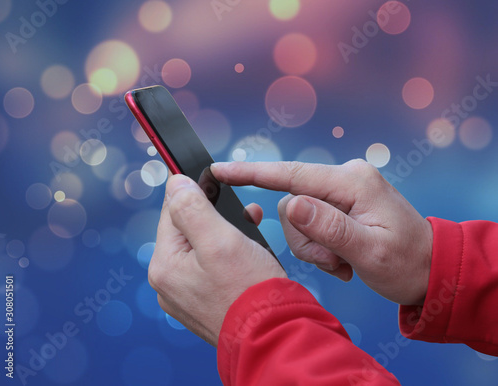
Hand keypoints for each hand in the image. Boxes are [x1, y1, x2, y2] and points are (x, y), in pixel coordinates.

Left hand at [148, 174, 286, 345]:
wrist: (274, 334)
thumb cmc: (250, 290)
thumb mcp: (220, 240)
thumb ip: (193, 207)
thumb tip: (175, 183)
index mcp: (165, 267)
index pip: (171, 213)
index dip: (192, 191)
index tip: (211, 179)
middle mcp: (170, 284)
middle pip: (186, 231)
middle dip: (214, 214)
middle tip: (242, 208)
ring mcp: (187, 296)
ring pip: (201, 248)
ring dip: (224, 232)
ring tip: (250, 224)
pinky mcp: (205, 302)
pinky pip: (210, 267)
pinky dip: (227, 253)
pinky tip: (247, 249)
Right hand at [211, 160, 432, 305]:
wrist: (431, 268)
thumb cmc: (408, 262)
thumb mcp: (370, 252)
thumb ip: (329, 227)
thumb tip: (292, 205)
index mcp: (353, 182)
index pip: (291, 174)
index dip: (252, 173)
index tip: (220, 170)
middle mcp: (345, 178)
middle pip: (292, 204)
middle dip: (305, 240)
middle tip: (334, 262)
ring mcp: (341, 190)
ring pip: (297, 218)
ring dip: (314, 248)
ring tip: (343, 263)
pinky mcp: (339, 203)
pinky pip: (310, 223)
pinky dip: (320, 247)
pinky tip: (344, 258)